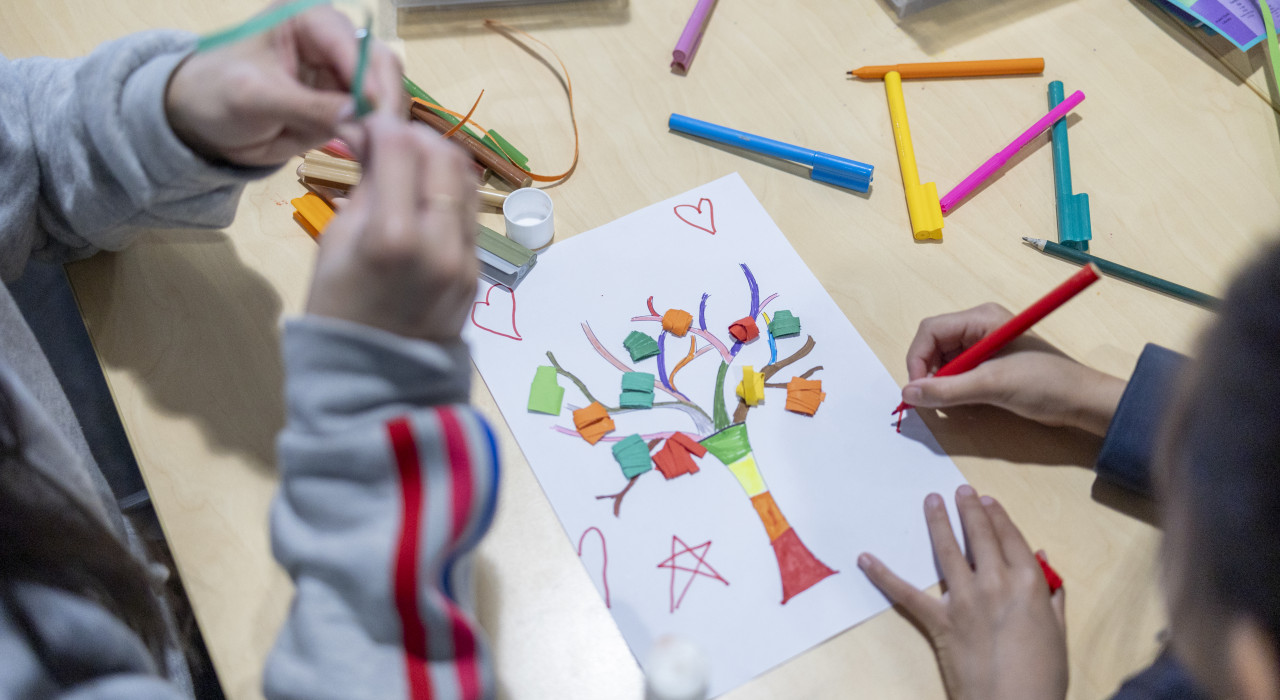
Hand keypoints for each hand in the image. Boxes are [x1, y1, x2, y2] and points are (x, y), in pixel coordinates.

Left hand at [165, 3, 402, 165]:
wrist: (198, 122)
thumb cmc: (214, 94)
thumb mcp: (256, 98)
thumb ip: (307, 105)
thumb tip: (358, 116)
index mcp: (309, 20)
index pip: (354, 46)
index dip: (371, 80)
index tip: (378, 117)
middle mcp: (333, 43)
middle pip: (381, 68)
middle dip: (384, 103)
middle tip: (385, 140)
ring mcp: (341, 76)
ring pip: (384, 96)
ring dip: (384, 124)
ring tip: (376, 151)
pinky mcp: (343, 106)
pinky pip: (372, 121)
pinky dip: (375, 138)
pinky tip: (370, 154)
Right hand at [305, 112, 477, 342]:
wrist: (376, 379)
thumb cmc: (338, 310)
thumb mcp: (336, 242)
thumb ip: (366, 185)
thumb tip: (375, 135)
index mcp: (393, 237)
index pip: (400, 147)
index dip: (380, 125)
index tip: (363, 126)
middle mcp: (439, 243)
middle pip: (442, 155)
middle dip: (413, 138)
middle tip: (386, 144)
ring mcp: (465, 258)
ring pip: (464, 180)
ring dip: (435, 161)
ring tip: (406, 169)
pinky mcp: (477, 269)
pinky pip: (468, 213)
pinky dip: (446, 194)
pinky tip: (421, 201)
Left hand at [859, 486, 1067, 699]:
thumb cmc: (1043, 674)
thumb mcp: (1058, 631)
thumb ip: (1052, 594)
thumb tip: (1043, 560)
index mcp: (1029, 583)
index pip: (1011, 538)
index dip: (998, 516)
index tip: (988, 501)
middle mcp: (995, 582)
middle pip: (980, 535)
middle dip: (969, 509)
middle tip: (961, 491)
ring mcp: (964, 600)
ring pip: (948, 550)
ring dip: (938, 522)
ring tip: (931, 501)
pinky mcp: (939, 621)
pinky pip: (906, 594)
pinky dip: (883, 575)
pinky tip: (866, 559)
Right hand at [903, 303, 1125, 435]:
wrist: (1084, 402)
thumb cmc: (1045, 385)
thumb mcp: (992, 386)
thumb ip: (947, 390)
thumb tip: (909, 394)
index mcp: (981, 319)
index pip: (931, 331)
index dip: (918, 359)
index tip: (918, 390)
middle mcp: (979, 327)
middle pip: (934, 346)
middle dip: (929, 374)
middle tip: (933, 402)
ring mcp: (984, 346)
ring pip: (943, 362)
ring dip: (942, 385)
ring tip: (954, 404)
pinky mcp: (990, 364)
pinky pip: (958, 374)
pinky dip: (955, 390)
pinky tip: (966, 403)